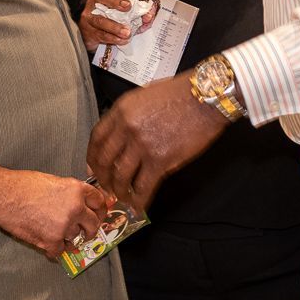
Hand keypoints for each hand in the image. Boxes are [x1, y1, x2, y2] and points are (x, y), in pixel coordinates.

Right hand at [0, 170, 108, 259]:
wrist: (3, 196)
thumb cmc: (22, 185)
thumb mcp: (53, 181)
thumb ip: (70, 193)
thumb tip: (81, 203)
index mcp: (76, 190)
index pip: (99, 201)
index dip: (100, 208)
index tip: (99, 213)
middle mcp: (75, 208)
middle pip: (93, 223)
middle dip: (91, 228)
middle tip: (86, 231)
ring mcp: (65, 226)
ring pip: (75, 237)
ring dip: (66, 237)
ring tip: (51, 229)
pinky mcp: (51, 241)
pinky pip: (60, 251)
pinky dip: (53, 249)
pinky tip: (45, 242)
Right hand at [77, 0, 132, 52]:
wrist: (93, 31)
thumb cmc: (108, 17)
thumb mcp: (120, 11)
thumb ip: (134, 12)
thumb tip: (148, 16)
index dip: (116, 0)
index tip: (128, 5)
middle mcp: (92, 8)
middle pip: (101, 12)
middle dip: (116, 18)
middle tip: (128, 25)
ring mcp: (89, 22)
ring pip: (101, 24)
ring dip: (115, 30)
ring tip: (126, 34)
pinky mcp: (89, 34)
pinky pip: (101, 36)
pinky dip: (113, 38)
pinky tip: (121, 40)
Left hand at [87, 72, 228, 208]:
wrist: (207, 98)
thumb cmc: (181, 94)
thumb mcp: (145, 96)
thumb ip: (129, 115)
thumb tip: (121, 135)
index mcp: (122, 110)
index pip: (97, 138)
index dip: (92, 156)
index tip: (92, 166)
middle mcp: (127, 128)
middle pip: (105, 160)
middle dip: (104, 178)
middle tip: (107, 187)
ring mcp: (142, 145)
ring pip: (121, 177)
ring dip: (120, 191)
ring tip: (124, 197)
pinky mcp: (160, 160)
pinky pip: (144, 186)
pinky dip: (140, 200)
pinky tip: (139, 205)